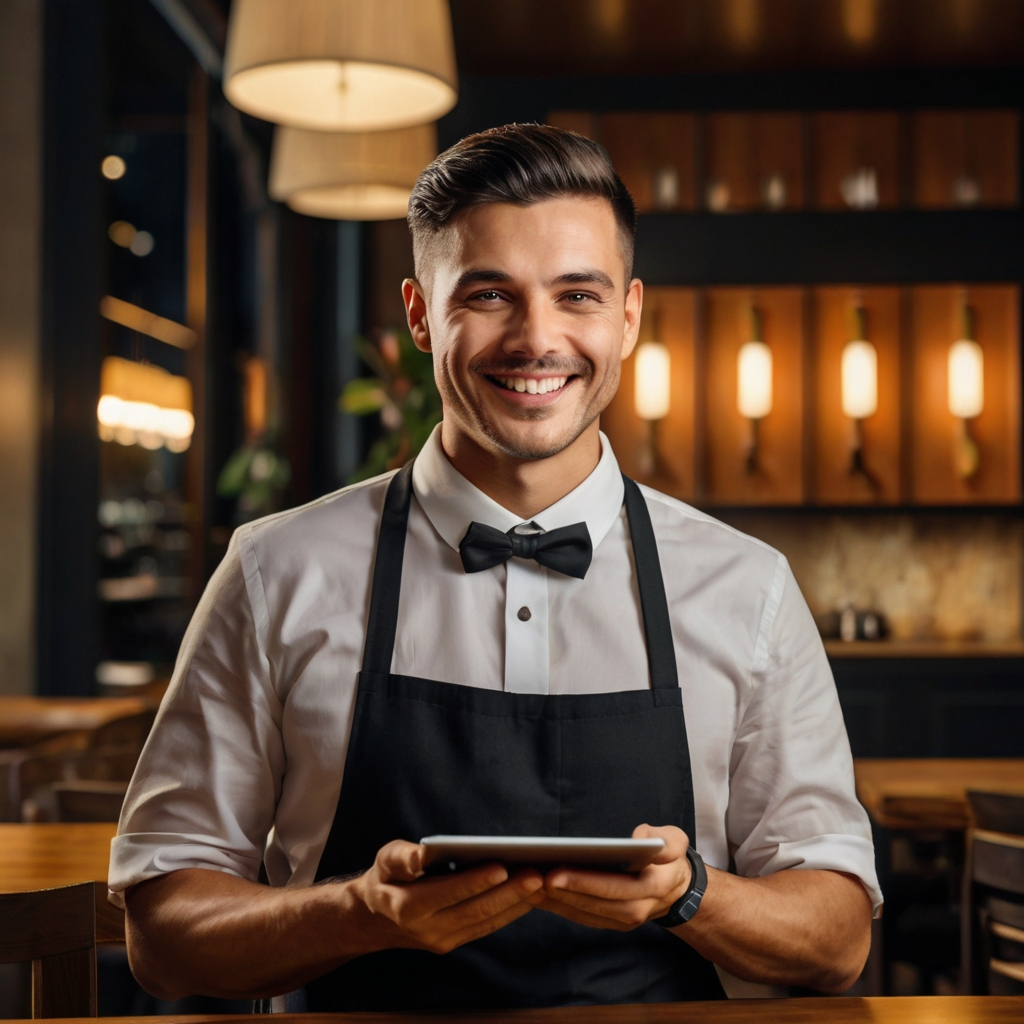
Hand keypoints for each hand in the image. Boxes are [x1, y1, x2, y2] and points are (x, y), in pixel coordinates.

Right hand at [348, 839, 544, 954]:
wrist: (376, 919)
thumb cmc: (385, 879)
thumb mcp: (384, 861)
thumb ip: (401, 858)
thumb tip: (419, 856)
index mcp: (409, 907)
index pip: (448, 894)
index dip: (475, 882)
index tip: (501, 867)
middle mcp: (429, 929)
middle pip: (475, 911)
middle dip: (508, 893)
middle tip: (536, 875)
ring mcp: (444, 939)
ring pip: (486, 922)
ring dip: (516, 904)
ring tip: (542, 883)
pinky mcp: (456, 941)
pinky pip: (487, 927)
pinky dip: (510, 912)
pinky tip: (530, 896)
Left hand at [537, 824, 691, 930]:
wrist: (677, 889)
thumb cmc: (668, 857)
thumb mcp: (675, 841)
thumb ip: (664, 840)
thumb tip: (639, 838)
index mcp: (655, 885)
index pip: (617, 886)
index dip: (585, 881)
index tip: (556, 872)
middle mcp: (640, 908)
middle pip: (597, 903)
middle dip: (563, 892)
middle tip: (533, 878)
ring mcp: (626, 921)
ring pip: (587, 913)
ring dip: (557, 902)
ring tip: (529, 886)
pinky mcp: (614, 923)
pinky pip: (584, 918)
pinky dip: (561, 908)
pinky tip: (539, 896)